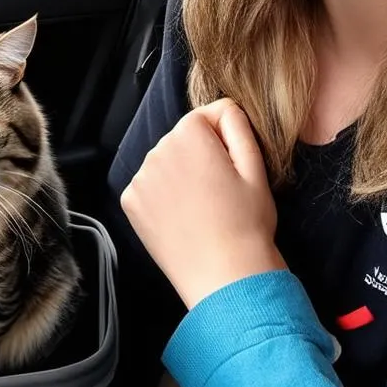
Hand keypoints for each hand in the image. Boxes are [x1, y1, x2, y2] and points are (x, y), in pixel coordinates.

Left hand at [120, 98, 285, 307]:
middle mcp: (157, 149)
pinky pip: (151, 185)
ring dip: (182, 174)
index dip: (228, 141)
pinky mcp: (130, 202)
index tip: (234, 171)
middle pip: (185, 138)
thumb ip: (238, 125)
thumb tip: (224, 109)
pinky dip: (164, 195)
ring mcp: (140, 177)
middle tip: (221, 192)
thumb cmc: (246, 223)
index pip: (210, 116)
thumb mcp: (255, 166)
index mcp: (189, 134)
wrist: (224, 277)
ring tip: (203, 208)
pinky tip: (182, 217)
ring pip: (168, 161)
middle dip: (202, 156)